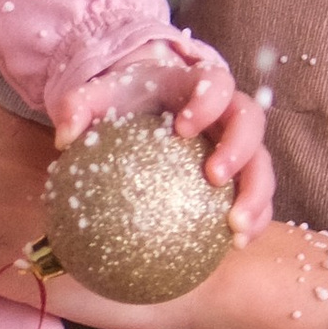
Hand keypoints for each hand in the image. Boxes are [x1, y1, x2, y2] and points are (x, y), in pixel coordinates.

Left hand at [54, 36, 276, 242]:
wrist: (142, 109)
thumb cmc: (122, 102)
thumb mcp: (97, 97)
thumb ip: (78, 107)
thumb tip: (64, 137)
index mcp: (198, 84)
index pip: (215, 83)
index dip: (208, 102)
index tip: (184, 128)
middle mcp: (226, 113)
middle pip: (251, 123)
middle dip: (239, 150)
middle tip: (215, 178)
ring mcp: (239, 145)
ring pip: (263, 165)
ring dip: (257, 196)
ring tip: (236, 228)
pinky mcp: (242, 175)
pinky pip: (260, 197)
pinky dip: (256, 220)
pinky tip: (236, 245)